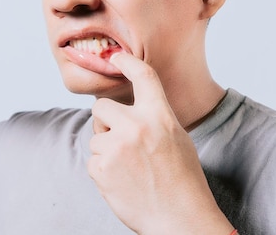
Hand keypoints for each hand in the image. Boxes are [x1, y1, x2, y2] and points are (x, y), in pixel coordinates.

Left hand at [88, 52, 231, 233]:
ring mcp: (116, 148)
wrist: (180, 219)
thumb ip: (153, 118)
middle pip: (100, 107)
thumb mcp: (176, 138)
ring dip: (106, 149)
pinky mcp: (102, 169)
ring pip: (96, 137)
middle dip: (105, 121)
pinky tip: (123, 180)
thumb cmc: (182, 180)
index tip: (115, 57)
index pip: (143, 76)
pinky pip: (93, 160)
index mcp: (159, 116)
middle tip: (120, 138)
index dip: (126, 61)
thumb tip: (126, 109)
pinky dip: (103, 170)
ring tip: (129, 168)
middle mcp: (136, 127)